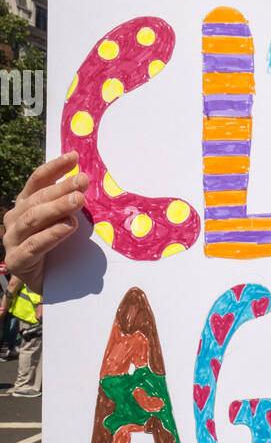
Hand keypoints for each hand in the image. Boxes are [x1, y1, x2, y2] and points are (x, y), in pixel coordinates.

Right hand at [2, 153, 88, 294]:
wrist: (47, 284)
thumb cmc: (57, 250)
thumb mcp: (63, 222)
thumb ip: (68, 205)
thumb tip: (85, 181)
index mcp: (24, 205)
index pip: (37, 181)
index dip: (54, 168)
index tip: (74, 157)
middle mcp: (14, 219)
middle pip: (37, 199)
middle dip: (61, 188)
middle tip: (83, 182)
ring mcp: (12, 240)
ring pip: (33, 219)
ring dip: (57, 207)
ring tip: (78, 200)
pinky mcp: (16, 261)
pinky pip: (34, 245)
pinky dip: (52, 234)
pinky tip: (68, 227)